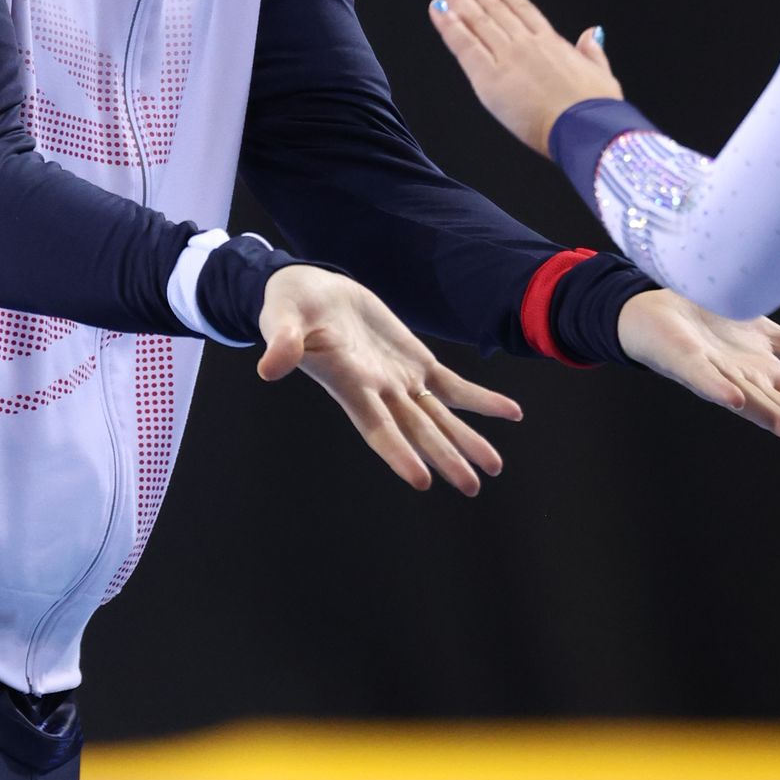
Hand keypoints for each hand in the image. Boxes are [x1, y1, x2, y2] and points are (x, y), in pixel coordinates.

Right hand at [256, 265, 522, 493]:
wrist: (311, 293)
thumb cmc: (290, 308)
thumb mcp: (282, 320)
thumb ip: (282, 342)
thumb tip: (268, 367)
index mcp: (349, 385)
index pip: (376, 426)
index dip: (398, 452)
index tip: (421, 480)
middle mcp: (379, 390)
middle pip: (417, 430)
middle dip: (445, 456)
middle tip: (472, 485)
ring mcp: (399, 379)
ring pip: (439, 416)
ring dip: (466, 440)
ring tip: (494, 467)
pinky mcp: (415, 361)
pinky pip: (453, 386)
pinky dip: (481, 400)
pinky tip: (510, 414)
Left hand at [429, 0, 619, 154]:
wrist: (586, 129)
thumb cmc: (596, 109)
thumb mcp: (601, 74)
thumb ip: (592, 51)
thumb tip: (592, 33)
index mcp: (551, 42)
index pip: (521, 7)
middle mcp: (526, 44)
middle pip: (493, 8)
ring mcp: (507, 58)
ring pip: (477, 20)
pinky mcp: (490, 79)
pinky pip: (464, 46)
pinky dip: (449, 26)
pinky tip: (438, 8)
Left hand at [617, 289, 779, 452]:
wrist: (658, 308)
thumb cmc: (712, 328)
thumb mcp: (769, 338)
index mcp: (763, 377)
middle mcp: (742, 381)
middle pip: (779, 407)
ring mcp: (713, 373)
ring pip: (747, 399)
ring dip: (771, 416)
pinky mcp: (685, 360)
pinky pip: (702, 376)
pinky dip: (718, 388)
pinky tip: (735, 400)